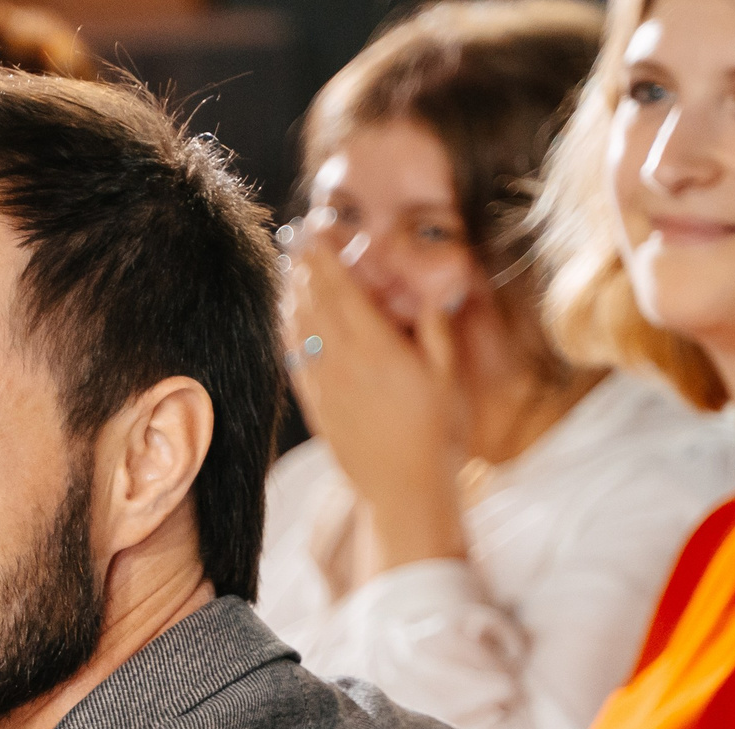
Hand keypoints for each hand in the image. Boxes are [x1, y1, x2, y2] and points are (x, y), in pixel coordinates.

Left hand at [286, 231, 469, 579]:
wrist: (402, 490)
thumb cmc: (435, 434)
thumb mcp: (447, 376)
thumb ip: (436, 328)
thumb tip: (437, 287)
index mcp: (375, 348)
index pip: (340, 291)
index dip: (324, 259)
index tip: (316, 232)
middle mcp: (341, 363)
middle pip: (312, 304)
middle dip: (302, 268)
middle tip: (296, 239)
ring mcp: (323, 386)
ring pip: (297, 330)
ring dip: (291, 296)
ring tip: (288, 269)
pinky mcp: (315, 407)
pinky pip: (294, 359)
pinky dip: (287, 332)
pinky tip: (287, 318)